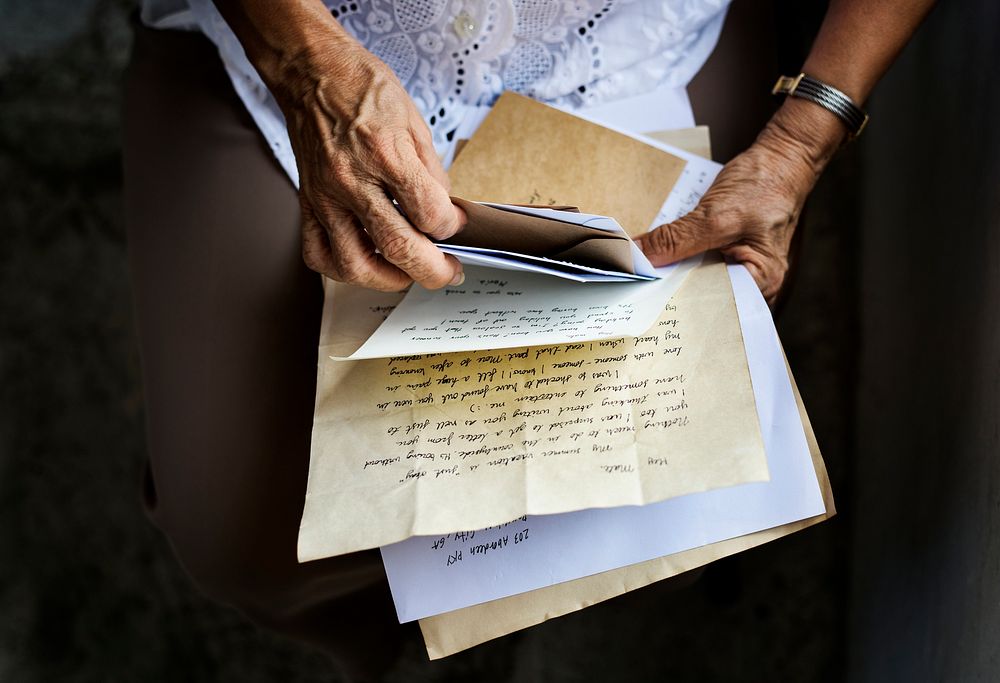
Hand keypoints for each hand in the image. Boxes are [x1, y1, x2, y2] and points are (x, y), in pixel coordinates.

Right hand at [276, 42, 464, 290]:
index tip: (457, 229)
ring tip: (406, 272)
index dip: (451, 229)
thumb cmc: (363, 89)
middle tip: (447, 272)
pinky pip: (318, 254)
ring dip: (387, 279)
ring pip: (353, 264)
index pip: (428, 212)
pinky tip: (365, 261)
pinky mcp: (307, 204)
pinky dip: (343, 269)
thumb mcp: (415, 123)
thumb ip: (431, 174)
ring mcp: (325, 196)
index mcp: (385, 153)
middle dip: (432, 270)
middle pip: (397, 247)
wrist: (313, 72)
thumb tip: (445, 214)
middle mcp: (351, 179)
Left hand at [636, 101, 841, 302]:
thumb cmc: (765, 185)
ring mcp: (740, 270)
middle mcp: (753, 284)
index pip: (713, 307)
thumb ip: (676, 240)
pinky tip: (656, 259)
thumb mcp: (717, 215)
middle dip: (670, 293)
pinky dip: (677, 262)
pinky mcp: (726, 255)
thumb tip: (637, 257)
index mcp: (761, 283)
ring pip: (697, 281)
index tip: (642, 300)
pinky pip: (697, 265)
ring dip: (671, 276)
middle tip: (634, 288)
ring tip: (640, 275)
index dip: (677, 305)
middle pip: (703, 298)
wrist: (780, 159)